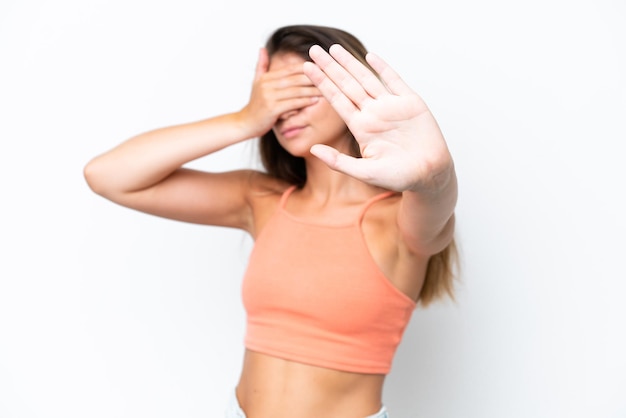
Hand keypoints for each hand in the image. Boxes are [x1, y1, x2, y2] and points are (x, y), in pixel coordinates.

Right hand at [239, 48, 320, 137]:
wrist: (243, 124)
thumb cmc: (254, 106)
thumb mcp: (256, 83)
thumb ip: (261, 66)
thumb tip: (263, 48)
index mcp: (267, 77)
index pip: (292, 69)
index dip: (309, 66)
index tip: (325, 66)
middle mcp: (268, 84)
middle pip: (296, 78)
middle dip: (315, 76)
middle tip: (332, 75)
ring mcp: (269, 96)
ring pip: (296, 90)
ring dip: (314, 89)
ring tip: (329, 88)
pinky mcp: (272, 108)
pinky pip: (293, 103)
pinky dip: (306, 101)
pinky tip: (317, 100)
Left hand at [303, 44, 452, 191]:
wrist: (429, 175)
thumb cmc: (398, 177)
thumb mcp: (364, 172)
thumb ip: (338, 161)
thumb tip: (312, 149)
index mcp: (361, 127)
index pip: (337, 100)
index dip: (322, 83)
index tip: (306, 68)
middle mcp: (373, 114)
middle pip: (347, 85)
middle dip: (330, 67)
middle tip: (313, 49)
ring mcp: (391, 106)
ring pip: (366, 79)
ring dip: (350, 63)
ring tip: (334, 48)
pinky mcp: (411, 102)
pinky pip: (395, 80)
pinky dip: (383, 67)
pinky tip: (370, 56)